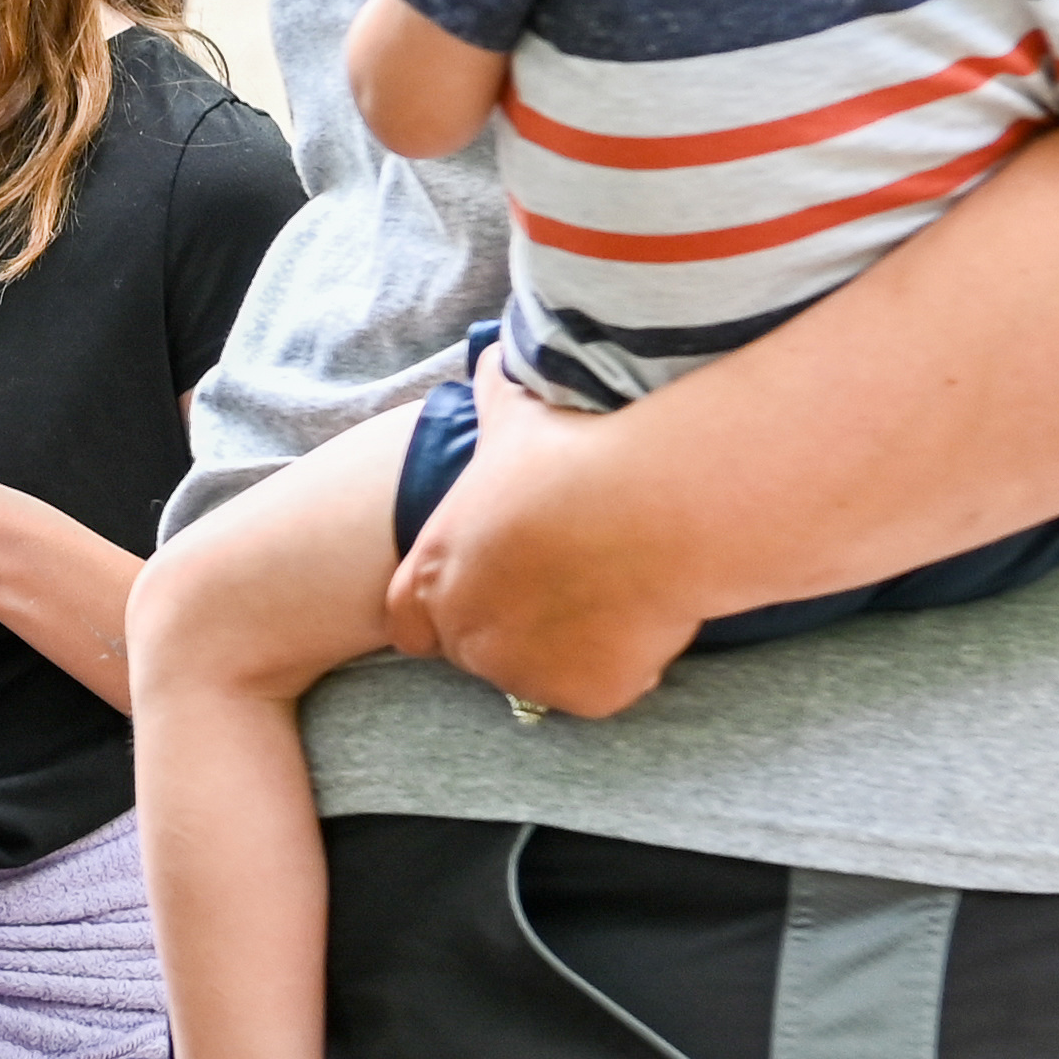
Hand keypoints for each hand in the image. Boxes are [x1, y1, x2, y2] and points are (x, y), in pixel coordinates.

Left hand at [377, 345, 689, 714]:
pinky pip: (602, 688)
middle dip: (515, 628)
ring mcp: (523, 671)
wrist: (650, 504)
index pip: (409, 621)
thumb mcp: (514, 414)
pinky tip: (644, 613)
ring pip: (540, 673)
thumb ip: (490, 400)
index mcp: (434, 572)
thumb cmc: (575, 453)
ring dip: (567, 649)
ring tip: (613, 590)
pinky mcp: (582, 695)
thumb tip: (490, 362)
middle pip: (477, 652)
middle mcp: (466, 632)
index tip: (498, 587)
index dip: (448, 607)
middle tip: (570, 583)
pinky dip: (621, 665)